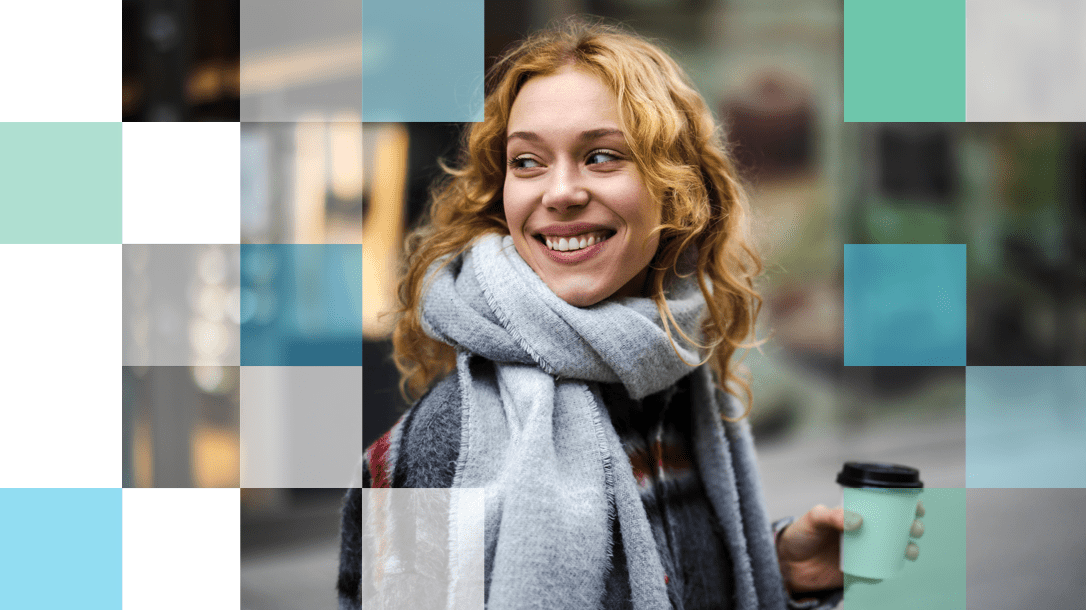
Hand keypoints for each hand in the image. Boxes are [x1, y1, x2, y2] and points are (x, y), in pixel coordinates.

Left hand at [776, 500, 924, 593]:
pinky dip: (891, 569)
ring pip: (893, 549)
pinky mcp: (859, 571)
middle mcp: (862, 531)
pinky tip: (896, 566)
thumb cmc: (800, 535)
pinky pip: (880, 571)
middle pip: (895, 527)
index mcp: (854, 513)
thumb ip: (831, 516)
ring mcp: (862, 551)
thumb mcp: (813, 519)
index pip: (883, 505)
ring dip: (909, 548)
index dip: (904, 504)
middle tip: (914, 528)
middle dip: (912, 526)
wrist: (788, 564)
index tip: (916, 506)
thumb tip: (858, 521)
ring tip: (910, 549)